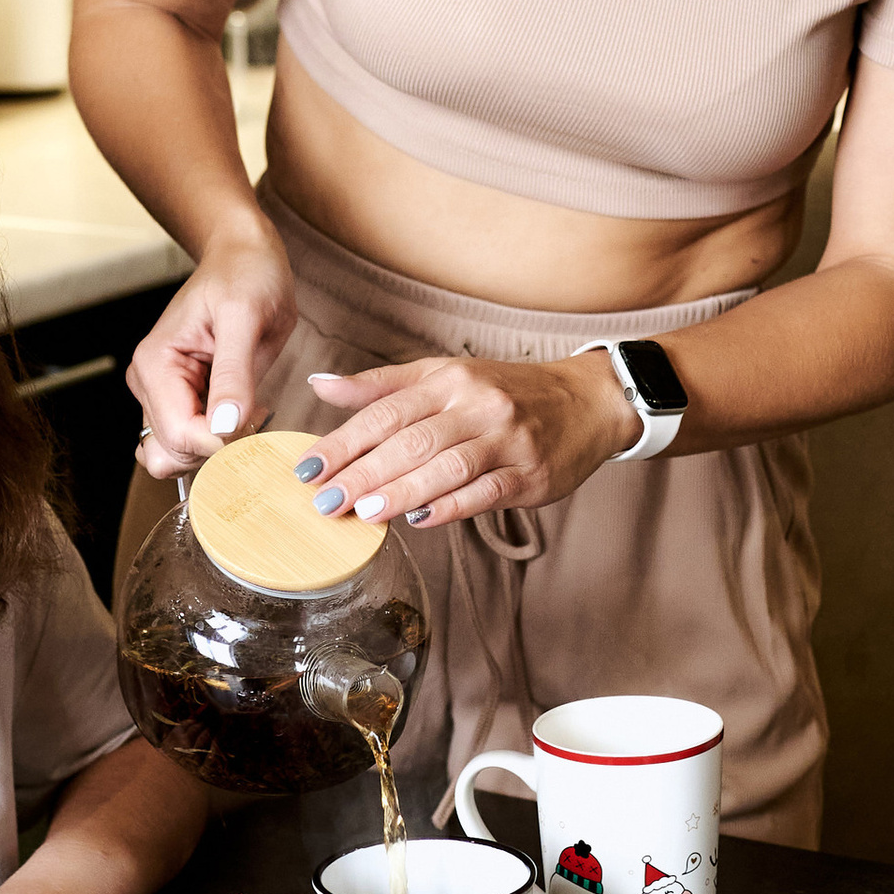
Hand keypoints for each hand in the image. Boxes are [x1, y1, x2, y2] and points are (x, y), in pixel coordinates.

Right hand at [125, 226, 297, 474]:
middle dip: (218, 445)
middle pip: (173, 451)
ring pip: (178, 454)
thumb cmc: (245, 274)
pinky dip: (217, 440)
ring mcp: (160, 393)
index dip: (222, 442)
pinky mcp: (178, 398)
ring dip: (218, 446)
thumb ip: (234, 374)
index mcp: (155, 363)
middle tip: (257, 412)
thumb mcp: (246, 316)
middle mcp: (148, 382)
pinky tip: (240, 412)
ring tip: (249, 409)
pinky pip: (190, 441)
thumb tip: (224, 428)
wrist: (243, 256)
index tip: (258, 421)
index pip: (179, 434)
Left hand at [296, 350, 637, 531]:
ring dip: (402, 491)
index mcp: (450, 380)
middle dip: (364, 472)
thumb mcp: (445, 375)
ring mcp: (508, 440)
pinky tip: (422, 518)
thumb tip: (318, 384)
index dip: (344, 440)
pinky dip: (453, 506)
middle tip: (325, 501)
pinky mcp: (532, 475)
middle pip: (412, 440)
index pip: (386, 410)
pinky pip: (488, 491)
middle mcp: (478, 406)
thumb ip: (382, 386)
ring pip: (448, 466)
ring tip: (364, 512)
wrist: (587, 400)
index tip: (307, 468)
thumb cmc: (505, 391)